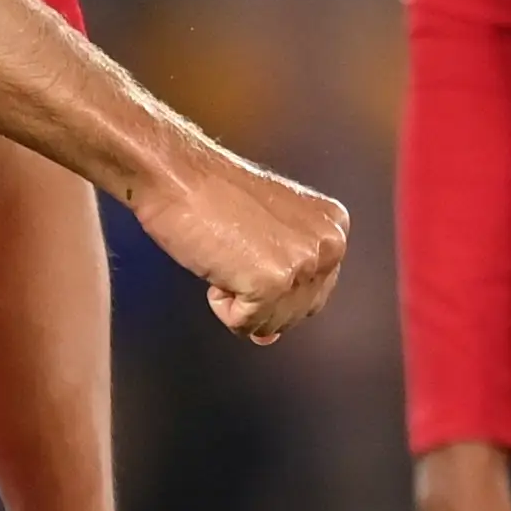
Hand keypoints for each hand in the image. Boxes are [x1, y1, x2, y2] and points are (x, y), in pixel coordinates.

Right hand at [132, 144, 347, 342]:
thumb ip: (285, 280)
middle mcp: (329, 245)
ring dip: (239, 300)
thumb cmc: (211, 196)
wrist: (177, 174)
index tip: (248, 248)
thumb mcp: (267, 232)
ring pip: (272, 325)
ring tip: (227, 253)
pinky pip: (245, 325)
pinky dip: (222, 307)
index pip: (313, 292)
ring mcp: (302, 265)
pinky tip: (218, 264)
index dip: (272, 284)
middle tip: (235, 251)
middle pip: (296, 314)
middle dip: (260, 297)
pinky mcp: (272, 283)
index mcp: (333, 227)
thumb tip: (270, 336)